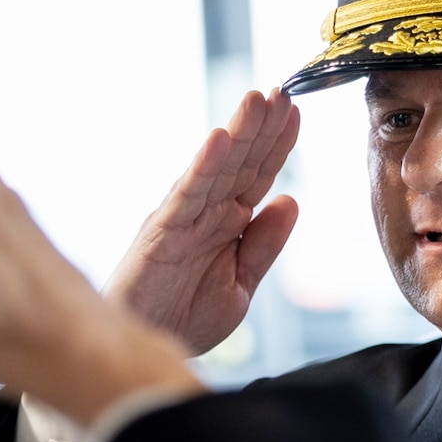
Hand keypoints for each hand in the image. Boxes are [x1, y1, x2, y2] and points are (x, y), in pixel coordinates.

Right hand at [105, 88, 299, 355]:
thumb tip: (290, 201)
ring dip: (238, 132)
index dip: (278, 144)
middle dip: (262, 126)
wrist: (144, 352)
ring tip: (257, 99)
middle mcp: (206, 213)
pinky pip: (187, 194)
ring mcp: (184, 218)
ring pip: (217, 168)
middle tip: (282, 90)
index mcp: (228, 223)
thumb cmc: (184, 319)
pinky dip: (203, 166)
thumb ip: (264, 245)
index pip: (259, 175)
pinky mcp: (162, 231)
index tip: (296, 112)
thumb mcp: (241, 286)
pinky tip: (219, 139)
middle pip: (241, 162)